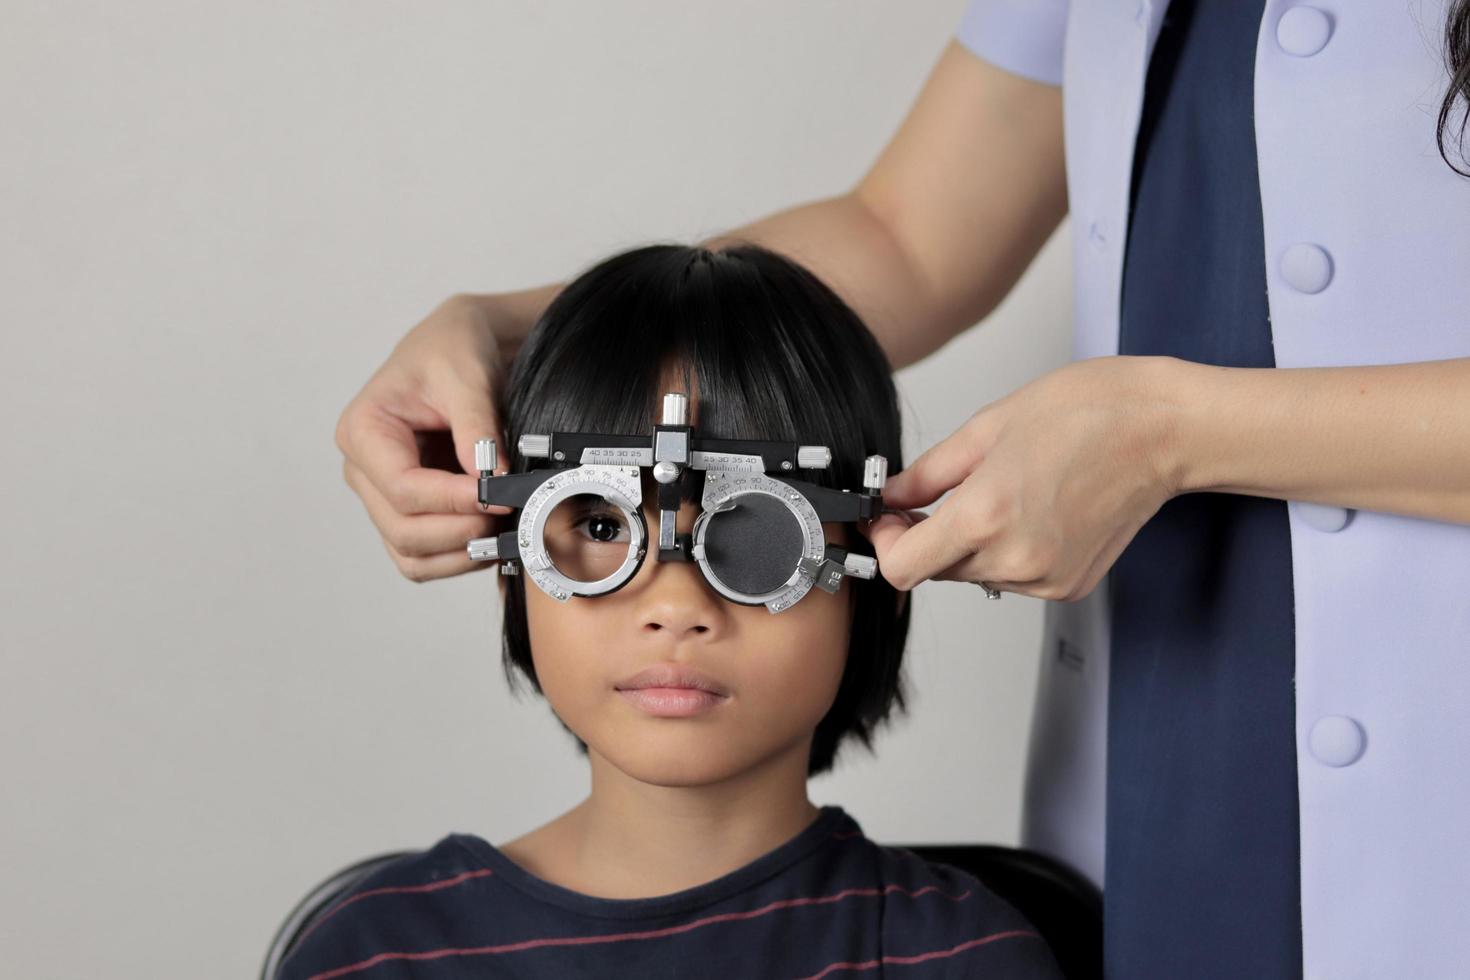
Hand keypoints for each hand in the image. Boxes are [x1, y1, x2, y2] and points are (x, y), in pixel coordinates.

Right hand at [335, 293, 514, 582]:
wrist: (461, 347)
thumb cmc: (453, 351)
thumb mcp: (466, 376)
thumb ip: (477, 427)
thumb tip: (493, 478)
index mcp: (363, 431)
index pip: (403, 488)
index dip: (452, 501)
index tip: (498, 497)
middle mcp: (363, 470)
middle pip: (403, 530)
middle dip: (459, 531)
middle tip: (507, 516)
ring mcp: (383, 495)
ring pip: (411, 554)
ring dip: (459, 553)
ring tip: (503, 533)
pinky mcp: (409, 511)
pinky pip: (425, 556)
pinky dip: (458, 557)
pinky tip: (493, 539)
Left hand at [860, 356, 1184, 600]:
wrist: (1163, 429)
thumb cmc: (1088, 413)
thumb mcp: (987, 428)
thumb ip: (929, 473)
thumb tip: (892, 496)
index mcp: (985, 517)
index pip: (900, 568)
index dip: (886, 541)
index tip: (893, 516)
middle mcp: (1014, 559)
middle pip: (936, 570)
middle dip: (929, 535)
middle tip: (946, 492)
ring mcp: (1045, 579)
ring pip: (974, 575)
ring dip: (971, 543)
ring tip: (1006, 491)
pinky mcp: (1069, 586)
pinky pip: (1013, 578)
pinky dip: (1008, 551)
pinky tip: (1033, 510)